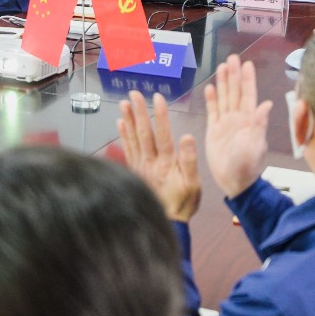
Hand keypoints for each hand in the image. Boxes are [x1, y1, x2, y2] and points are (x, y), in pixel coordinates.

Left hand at [117, 92, 200, 221]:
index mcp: (167, 163)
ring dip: (128, 120)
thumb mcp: (193, 184)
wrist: (166, 222)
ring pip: (133, 139)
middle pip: (144, 133)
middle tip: (134, 93)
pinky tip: (120, 123)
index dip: (160, 115)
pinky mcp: (135, 171)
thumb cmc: (183, 202)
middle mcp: (151, 162)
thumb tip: (187, 137)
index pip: (163, 134)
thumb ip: (189, 160)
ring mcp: (141, 166)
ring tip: (123, 103)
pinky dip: (123, 135)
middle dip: (139, 111)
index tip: (157, 97)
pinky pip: (127, 149)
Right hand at [203, 56, 272, 198]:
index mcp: (249, 120)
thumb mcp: (255, 145)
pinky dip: (211, 99)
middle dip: (234, 75)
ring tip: (221, 67)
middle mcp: (238, 118)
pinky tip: (209, 87)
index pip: (248, 95)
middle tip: (232, 58)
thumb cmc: (248, 166)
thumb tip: (267, 104)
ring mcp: (226, 124)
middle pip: (235, 92)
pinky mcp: (214, 131)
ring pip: (224, 98)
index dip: (247, 79)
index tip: (247, 64)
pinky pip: (212, 111)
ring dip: (222, 83)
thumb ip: (259, 124)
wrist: (234, 182)